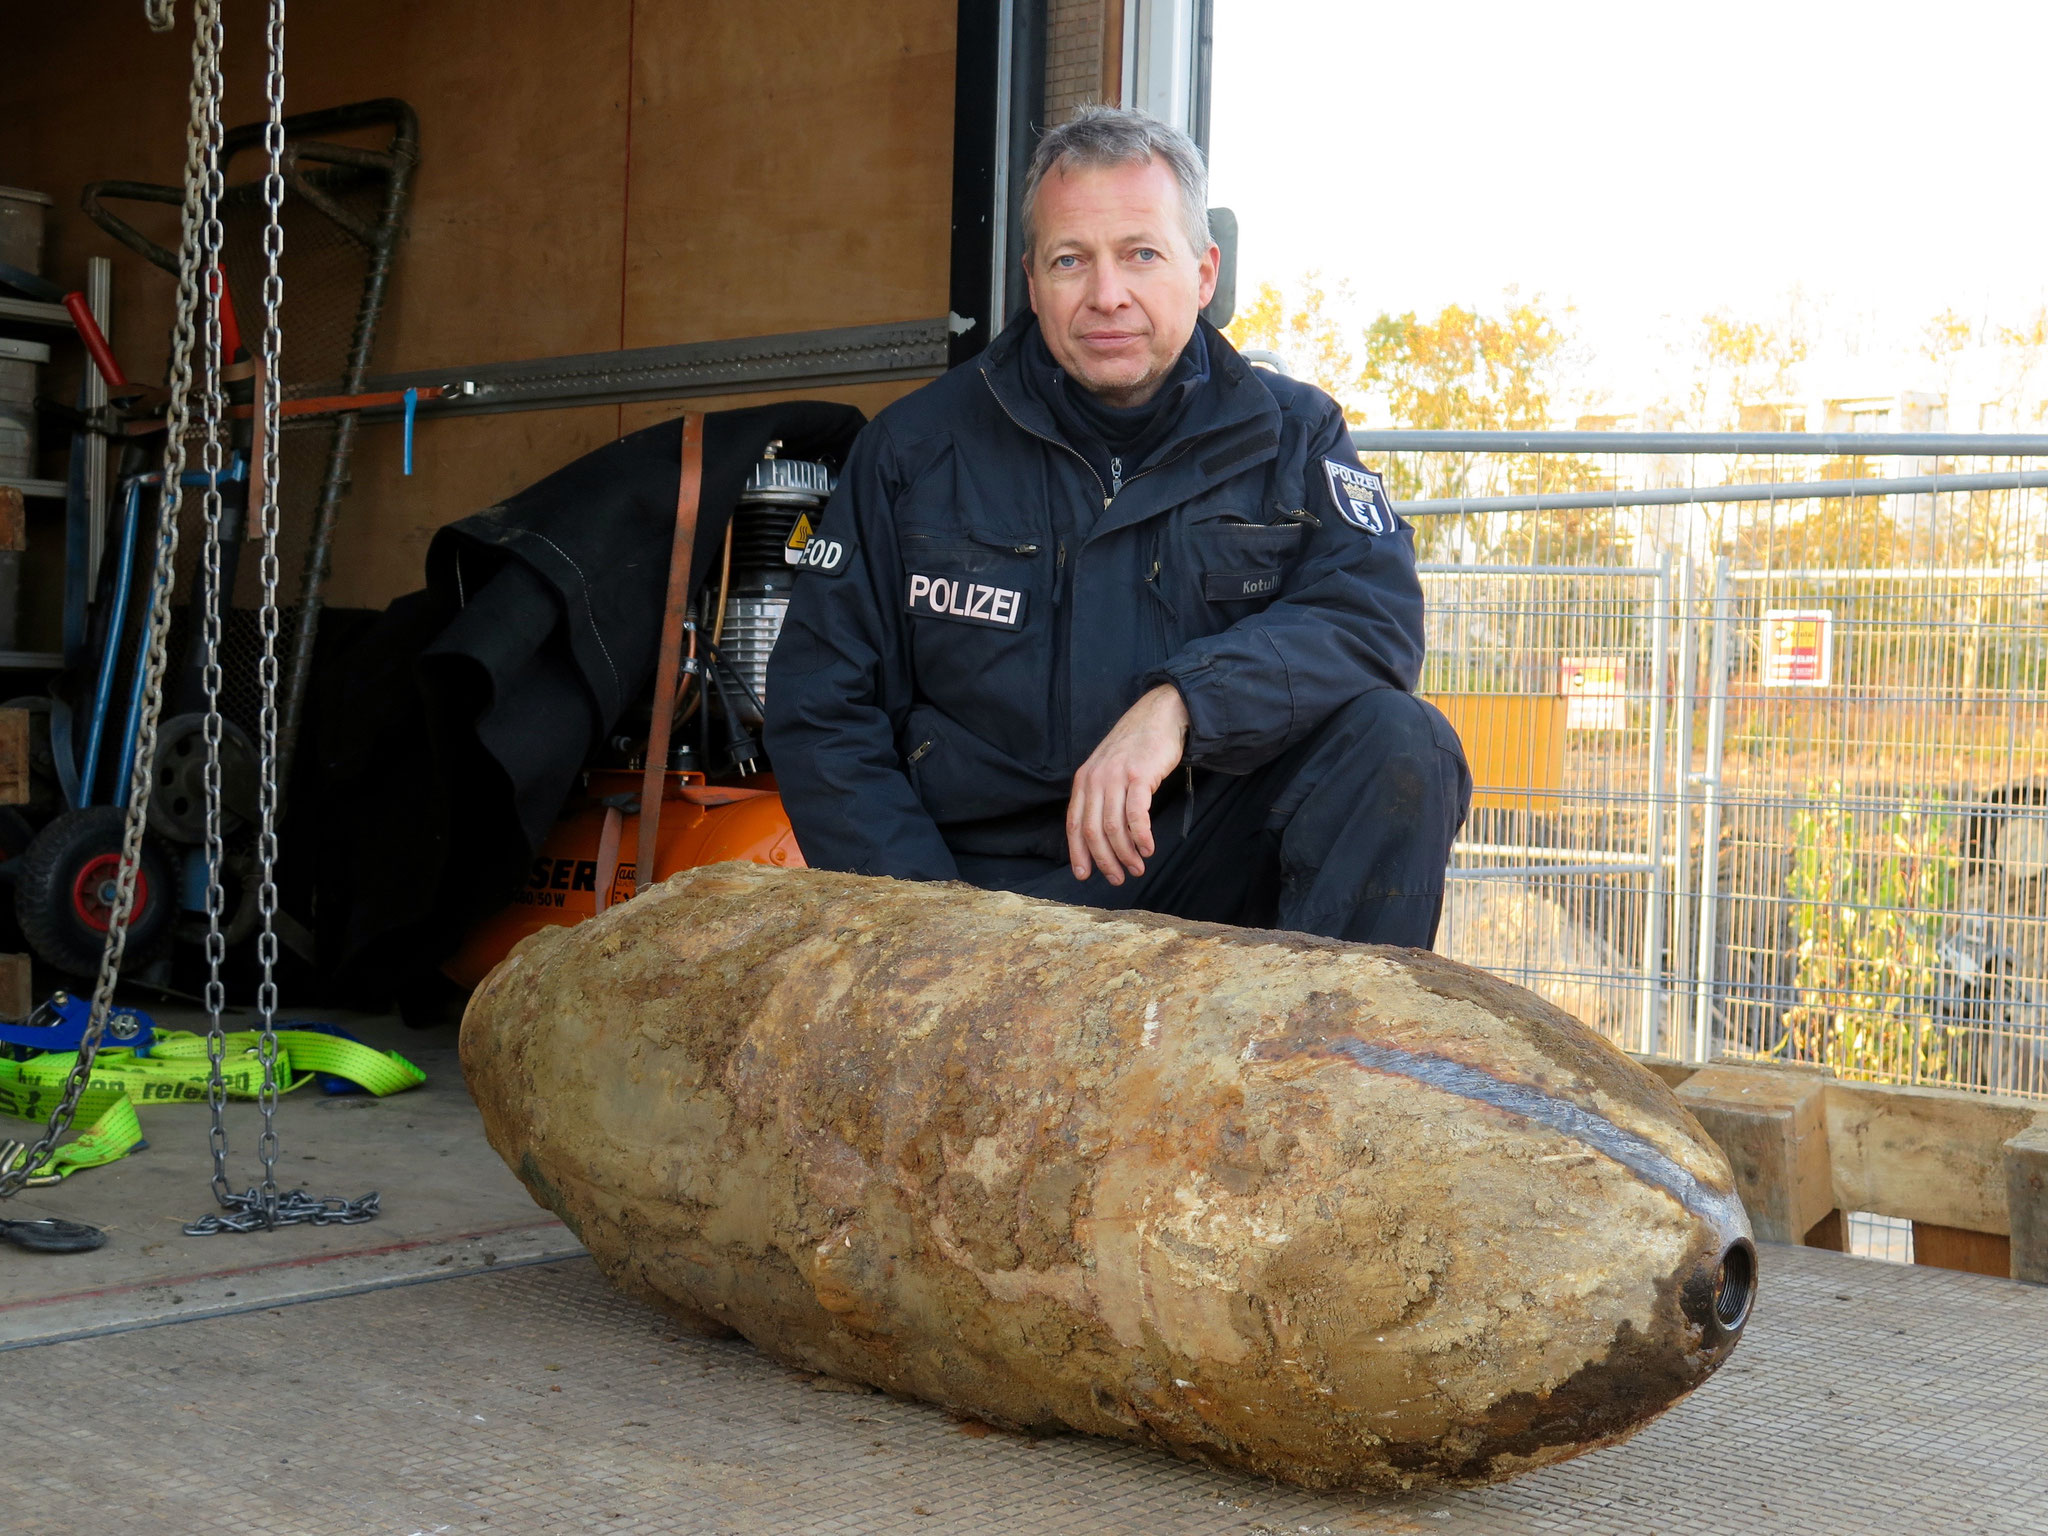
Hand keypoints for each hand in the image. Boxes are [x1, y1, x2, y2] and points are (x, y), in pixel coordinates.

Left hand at [1066, 684, 1188, 885]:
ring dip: (1126, 854)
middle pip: (1093, 831)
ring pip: (1114, 828)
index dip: (1078, 852)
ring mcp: (1116, 777)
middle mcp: (1095, 780)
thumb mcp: (1107, 769)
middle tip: (1118, 878)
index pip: (1074, 824)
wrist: (1159, 716)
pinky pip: (1136, 815)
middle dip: (1104, 860)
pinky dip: (1141, 837)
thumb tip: (1100, 836)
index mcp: (1084, 781)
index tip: (1083, 875)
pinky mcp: (1139, 776)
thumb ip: (1100, 796)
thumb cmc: (1136, 747)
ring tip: (1137, 868)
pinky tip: (1148, 849)